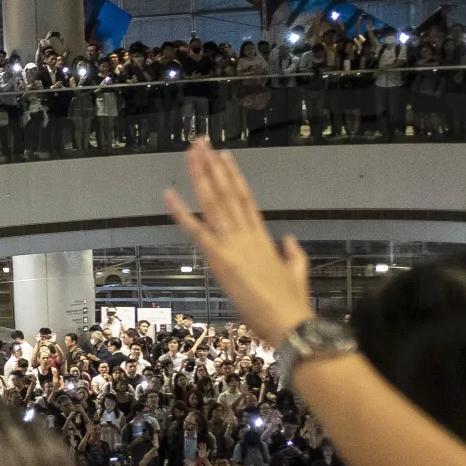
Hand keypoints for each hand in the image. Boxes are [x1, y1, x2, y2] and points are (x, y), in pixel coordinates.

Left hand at [162, 142, 312, 345]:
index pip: (245, 199)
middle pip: (226, 192)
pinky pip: (196, 231)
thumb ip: (293, 254)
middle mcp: (246, 233)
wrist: (291, 322)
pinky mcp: (220, 258)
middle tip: (200, 142)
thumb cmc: (291, 303)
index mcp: (262, 237)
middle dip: (212, 166)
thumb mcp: (297, 273)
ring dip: (199, 176)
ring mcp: (233, 243)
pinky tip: (168, 193)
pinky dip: (181, 212)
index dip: (233, 176)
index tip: (224, 157)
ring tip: (191, 153)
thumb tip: (289, 239)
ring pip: (213, 202)